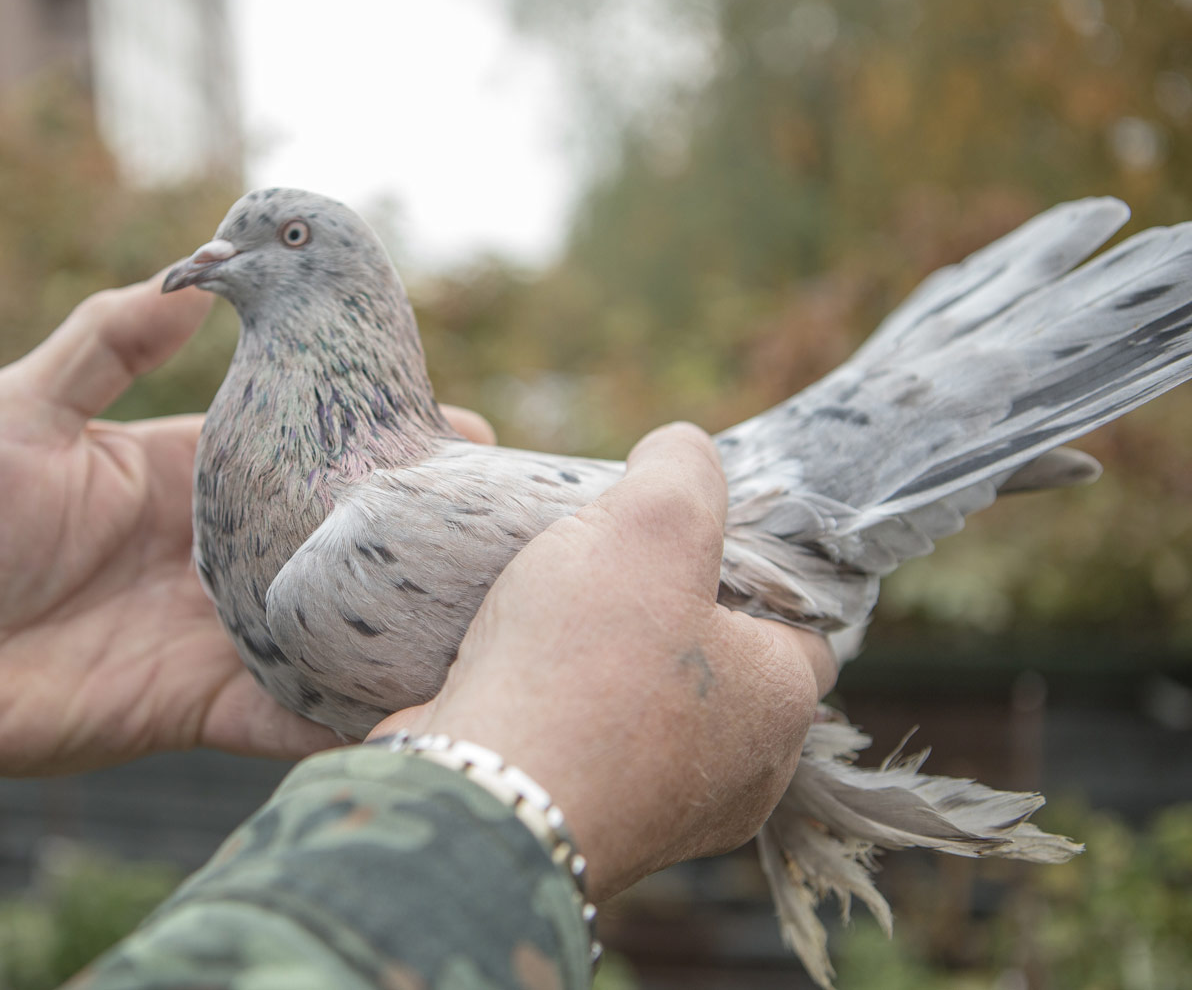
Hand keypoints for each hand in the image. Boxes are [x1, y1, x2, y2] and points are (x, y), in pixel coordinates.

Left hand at [0, 275, 493, 789]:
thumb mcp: (18, 408)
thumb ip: (106, 342)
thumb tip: (195, 273)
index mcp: (192, 469)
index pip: (305, 441)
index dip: (378, 430)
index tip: (461, 424)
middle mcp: (224, 547)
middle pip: (340, 534)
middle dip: (416, 526)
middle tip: (499, 518)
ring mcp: (220, 628)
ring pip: (335, 619)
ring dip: (400, 616)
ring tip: (485, 605)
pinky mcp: (203, 703)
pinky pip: (290, 710)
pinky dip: (347, 711)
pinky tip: (415, 703)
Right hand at [370, 423, 836, 898]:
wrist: (482, 797)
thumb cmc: (586, 666)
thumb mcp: (652, 523)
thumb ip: (683, 469)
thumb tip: (682, 449)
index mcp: (780, 706)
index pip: (796, 624)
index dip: (740, 571)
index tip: (676, 541)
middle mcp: (737, 777)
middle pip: (712, 666)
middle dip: (661, 617)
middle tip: (602, 569)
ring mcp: (658, 818)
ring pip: (643, 713)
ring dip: (600, 666)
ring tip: (546, 613)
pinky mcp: (581, 830)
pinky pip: (582, 753)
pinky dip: (552, 712)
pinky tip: (510, 672)